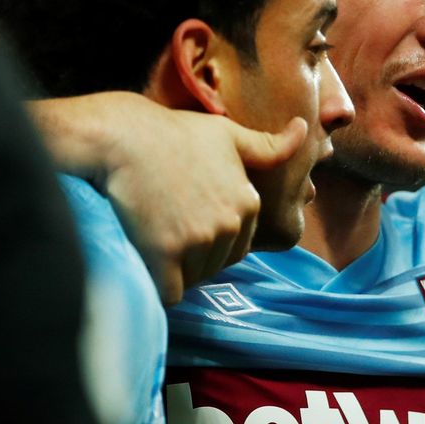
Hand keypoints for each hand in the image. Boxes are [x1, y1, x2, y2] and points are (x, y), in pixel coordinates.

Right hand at [32, 93, 305, 303]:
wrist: (122, 138)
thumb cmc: (173, 133)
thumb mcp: (228, 134)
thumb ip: (269, 146)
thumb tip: (303, 130)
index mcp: (248, 202)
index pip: (239, 244)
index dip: (213, 237)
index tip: (188, 218)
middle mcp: (230, 224)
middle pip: (218, 264)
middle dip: (198, 256)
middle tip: (168, 228)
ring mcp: (199, 241)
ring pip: (194, 278)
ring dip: (177, 271)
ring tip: (154, 237)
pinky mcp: (166, 256)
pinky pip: (170, 293)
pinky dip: (159, 286)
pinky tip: (145, 262)